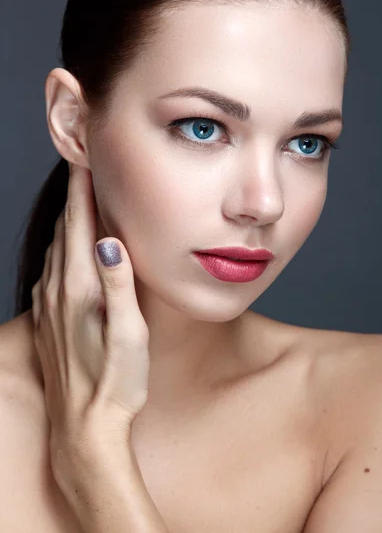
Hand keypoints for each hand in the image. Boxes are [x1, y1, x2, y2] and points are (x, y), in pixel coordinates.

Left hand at [31, 162, 149, 467]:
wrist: (84, 427)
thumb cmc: (115, 382)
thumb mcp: (129, 334)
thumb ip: (119, 285)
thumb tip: (109, 241)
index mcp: (80, 289)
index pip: (80, 225)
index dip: (82, 189)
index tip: (85, 159)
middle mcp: (58, 291)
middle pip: (64, 230)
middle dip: (74, 196)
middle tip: (85, 168)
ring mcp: (49, 305)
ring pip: (55, 248)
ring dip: (67, 220)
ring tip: (80, 199)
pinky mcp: (48, 318)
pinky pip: (50, 268)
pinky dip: (61, 246)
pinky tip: (68, 249)